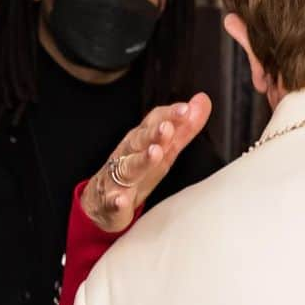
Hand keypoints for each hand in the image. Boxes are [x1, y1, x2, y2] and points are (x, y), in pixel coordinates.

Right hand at [81, 93, 212, 232]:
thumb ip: (184, 129)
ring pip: (128, 167)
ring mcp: (117, 179)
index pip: (153, 122)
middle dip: (153, 133)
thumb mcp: (164, 150)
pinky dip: (116, 201)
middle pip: (139, 141)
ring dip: (141, 160)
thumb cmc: (137, 172)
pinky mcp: (111, 203)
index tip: (185, 109)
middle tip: (167, 127)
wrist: (101, 203)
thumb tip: (202, 101)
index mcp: (141, 141)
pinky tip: (121, 200)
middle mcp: (128, 155)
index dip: (168, 115)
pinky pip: (113, 202)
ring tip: (154, 153)